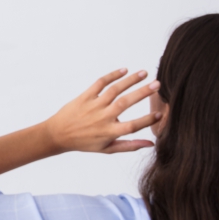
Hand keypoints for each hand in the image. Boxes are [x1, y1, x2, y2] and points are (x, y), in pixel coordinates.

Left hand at [43, 68, 161, 153]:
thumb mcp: (107, 148)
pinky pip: (100, 83)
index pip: (132, 126)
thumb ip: (129, 146)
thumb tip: (151, 143)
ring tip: (144, 73)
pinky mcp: (85, 96)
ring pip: (115, 90)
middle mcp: (102, 118)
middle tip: (157, 84)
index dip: (147, 120)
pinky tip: (124, 70)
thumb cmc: (85, 142)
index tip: (160, 113)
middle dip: (142, 93)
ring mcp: (93, 105)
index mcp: (109, 132)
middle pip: (125, 103)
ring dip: (130, 80)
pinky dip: (112, 75)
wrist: (58, 134)